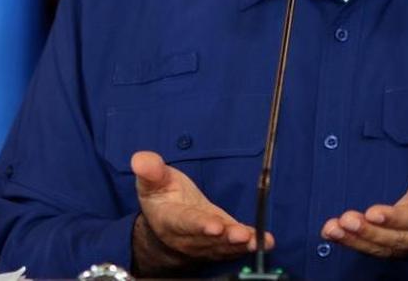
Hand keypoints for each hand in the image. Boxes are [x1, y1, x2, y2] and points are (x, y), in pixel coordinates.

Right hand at [130, 150, 274, 274]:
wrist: (166, 220)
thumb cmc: (161, 196)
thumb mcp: (152, 181)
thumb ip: (150, 171)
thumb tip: (141, 160)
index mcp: (170, 220)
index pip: (185, 223)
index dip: (199, 226)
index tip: (214, 226)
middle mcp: (189, 237)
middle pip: (208, 239)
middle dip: (225, 238)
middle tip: (241, 235)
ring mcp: (206, 242)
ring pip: (224, 246)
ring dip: (241, 244)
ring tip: (256, 240)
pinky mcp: (221, 242)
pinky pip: (235, 246)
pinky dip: (251, 244)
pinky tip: (266, 242)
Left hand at [320, 141, 407, 270]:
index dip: (396, 218)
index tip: (372, 212)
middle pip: (395, 239)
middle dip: (369, 232)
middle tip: (346, 221)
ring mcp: (407, 245)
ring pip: (380, 247)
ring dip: (355, 240)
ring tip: (332, 229)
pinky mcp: (392, 246)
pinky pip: (371, 248)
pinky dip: (350, 242)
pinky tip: (330, 232)